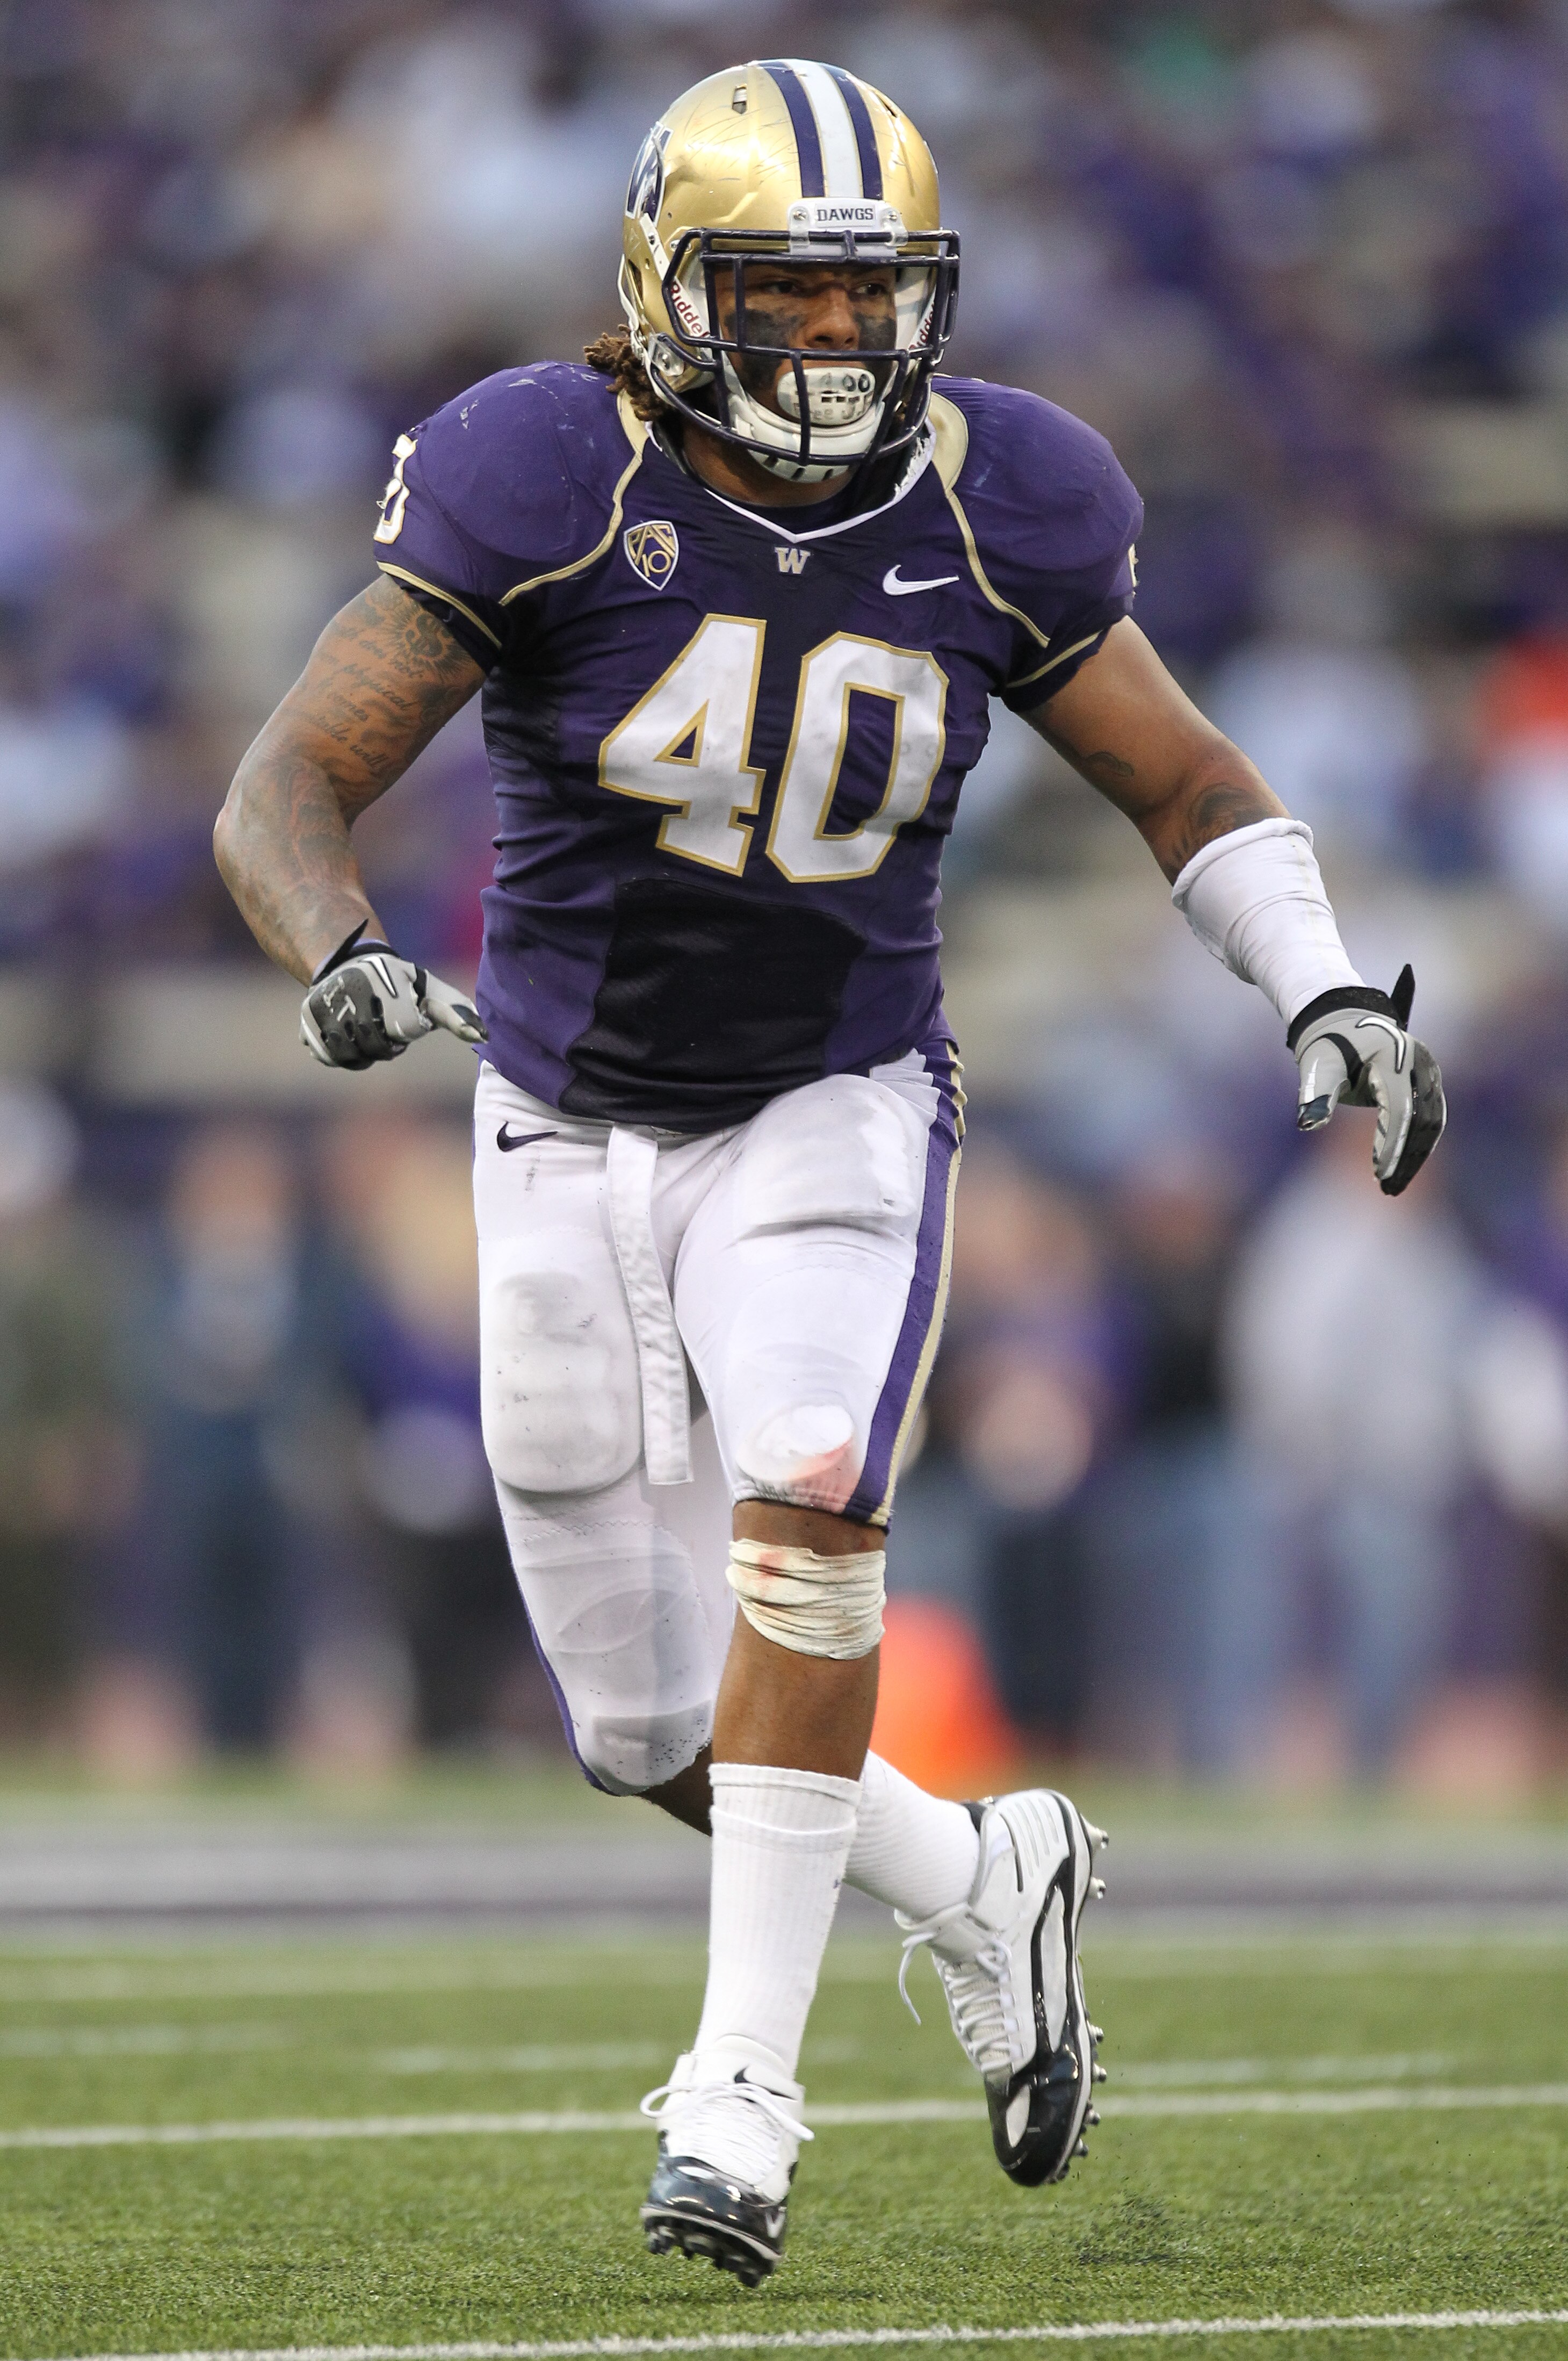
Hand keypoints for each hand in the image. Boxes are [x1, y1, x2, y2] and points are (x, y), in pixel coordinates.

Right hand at [300, 925, 485, 1070]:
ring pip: (351, 1058)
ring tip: (367, 1029)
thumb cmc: (401, 984)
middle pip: (377, 1050)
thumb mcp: (432, 993)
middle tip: (385, 1025)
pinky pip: (327, 1057)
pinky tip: (347, 1033)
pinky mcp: (306, 1024)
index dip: (407, 1031)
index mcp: (384, 985)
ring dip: (363, 1051)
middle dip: (386, 1044)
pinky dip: (340, 1052)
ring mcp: (325, 1010)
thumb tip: (484, 1037)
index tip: (403, 1012)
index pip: (404, 1033)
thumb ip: (457, 1015)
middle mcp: (350, 995)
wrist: (349, 965)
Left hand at [1288, 964, 1445, 1196]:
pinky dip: (1419, 1143)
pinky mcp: (1427, 1082)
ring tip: (1393, 1186)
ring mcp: (1427, 1072)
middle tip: (1387, 1189)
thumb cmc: (1327, 1043)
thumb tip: (1308, 1124)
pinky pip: (1431, 1117)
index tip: (1379, 1174)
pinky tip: (1402, 1167)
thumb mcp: (1316, 1065)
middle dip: (1407, 1157)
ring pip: (1432, 1122)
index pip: (1399, 1109)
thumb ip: (1315, 1093)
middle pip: (1422, 1119)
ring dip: (1417, 1155)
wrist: (1342, 1017)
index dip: (1391, 1144)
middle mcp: (1418, 1064)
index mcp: (1393, 1058)